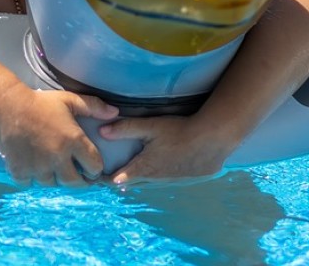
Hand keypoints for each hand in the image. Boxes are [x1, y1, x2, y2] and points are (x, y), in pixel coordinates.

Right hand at [0, 85, 117, 186]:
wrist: (6, 105)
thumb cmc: (40, 102)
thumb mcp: (69, 100)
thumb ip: (93, 107)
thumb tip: (115, 112)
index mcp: (73, 141)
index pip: (94, 167)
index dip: (95, 168)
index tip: (91, 165)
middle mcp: (57, 158)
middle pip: (75, 183)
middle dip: (78, 180)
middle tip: (76, 174)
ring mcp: (38, 167)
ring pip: (52, 184)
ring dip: (54, 177)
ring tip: (52, 167)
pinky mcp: (20, 171)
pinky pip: (30, 183)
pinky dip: (32, 178)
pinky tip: (32, 166)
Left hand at [99, 115, 235, 186]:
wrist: (212, 139)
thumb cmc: (179, 131)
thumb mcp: (149, 127)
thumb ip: (125, 128)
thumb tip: (101, 131)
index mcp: (144, 167)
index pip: (118, 179)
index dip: (105, 179)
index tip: (95, 177)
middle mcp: (157, 179)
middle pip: (134, 182)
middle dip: (123, 179)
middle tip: (110, 175)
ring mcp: (173, 181)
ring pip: (152, 182)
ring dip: (143, 177)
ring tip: (134, 171)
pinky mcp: (188, 179)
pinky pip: (170, 180)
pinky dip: (163, 175)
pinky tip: (166, 166)